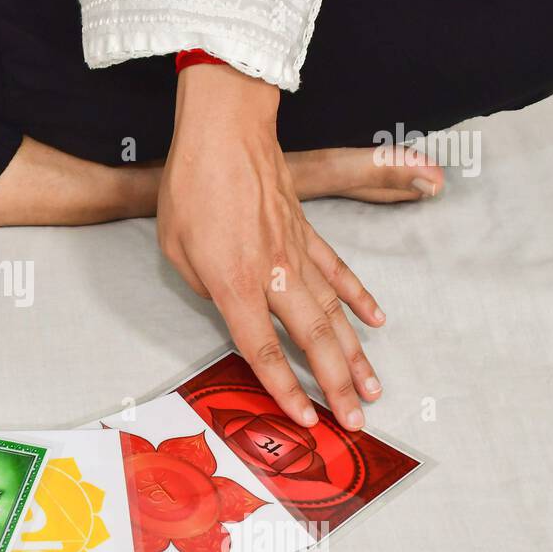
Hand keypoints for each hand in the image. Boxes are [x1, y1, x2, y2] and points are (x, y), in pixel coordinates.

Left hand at [158, 65, 383, 430]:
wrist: (223, 130)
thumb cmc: (191, 187)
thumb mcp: (176, 250)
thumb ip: (205, 287)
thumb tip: (229, 305)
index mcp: (235, 283)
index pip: (263, 349)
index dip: (285, 389)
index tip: (306, 419)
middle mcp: (275, 274)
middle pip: (312, 340)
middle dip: (335, 386)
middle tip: (358, 421)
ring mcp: (297, 252)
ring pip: (334, 314)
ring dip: (355, 355)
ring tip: (373, 389)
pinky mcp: (307, 231)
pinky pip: (338, 272)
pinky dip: (359, 299)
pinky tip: (376, 321)